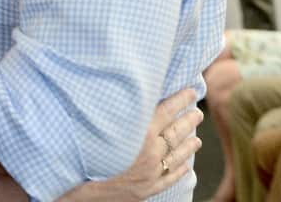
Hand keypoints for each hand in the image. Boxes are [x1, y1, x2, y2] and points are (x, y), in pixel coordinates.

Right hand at [55, 89, 202, 201]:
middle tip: (198, 113)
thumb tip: (131, 94)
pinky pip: (169, 178)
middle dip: (188, 121)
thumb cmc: (87, 152)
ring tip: (197, 139)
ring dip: (188, 146)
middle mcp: (149, 152)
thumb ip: (120, 110)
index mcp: (140, 133)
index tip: (191, 91)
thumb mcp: (103, 125)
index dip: (180, 100)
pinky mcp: (147, 189)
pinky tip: (187, 166)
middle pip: (175, 133)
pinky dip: (179, 171)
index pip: (166, 111)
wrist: (82, 188)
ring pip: (176, 156)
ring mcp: (150, 173)